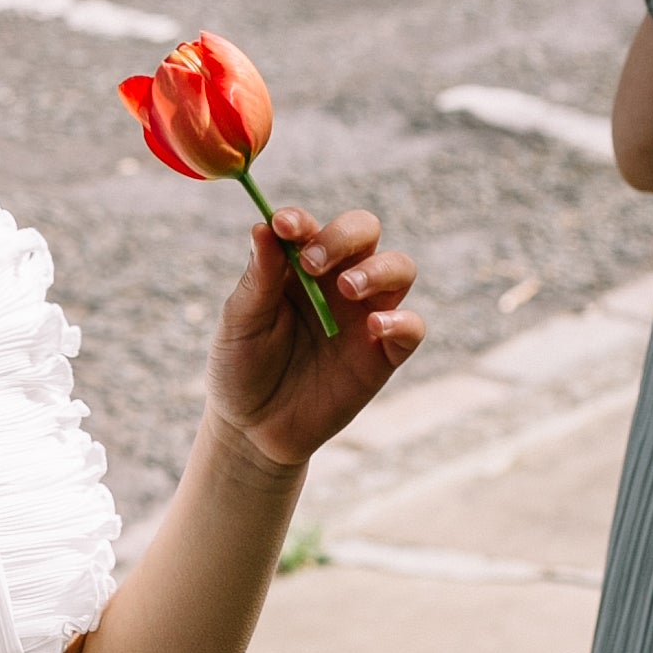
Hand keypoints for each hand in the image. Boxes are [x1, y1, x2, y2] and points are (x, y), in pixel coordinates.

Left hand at [206, 202, 421, 470]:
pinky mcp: (383, 353)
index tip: (284, 225)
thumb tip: (264, 226)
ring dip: (378, 269)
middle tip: (313, 264)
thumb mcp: (240, 323)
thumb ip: (258, 278)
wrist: (254, 431)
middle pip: (364, 232)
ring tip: (346, 289)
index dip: (301, 221)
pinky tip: (375, 327)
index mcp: (299, 266)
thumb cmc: (241, 367)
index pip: (311, 227)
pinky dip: (402, 320)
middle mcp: (337, 281)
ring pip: (399, 268)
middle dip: (344, 236)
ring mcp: (364, 315)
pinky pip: (412, 326)